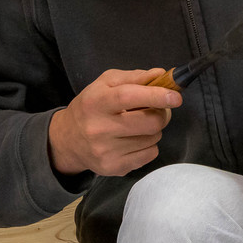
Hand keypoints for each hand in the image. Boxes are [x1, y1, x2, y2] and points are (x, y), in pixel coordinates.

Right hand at [48, 68, 181, 177]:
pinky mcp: (113, 167)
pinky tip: (134, 140)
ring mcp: (105, 151)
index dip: (155, 95)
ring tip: (138, 125)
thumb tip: (162, 75)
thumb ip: (135, 77)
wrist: (67, 140)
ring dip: (153, 130)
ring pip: (153, 138)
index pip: (128, 97)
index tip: (175, 96)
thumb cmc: (92, 106)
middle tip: (155, 110)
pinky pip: (150, 154)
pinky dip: (149, 145)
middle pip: (149, 122)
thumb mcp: (106, 83)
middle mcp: (98, 128)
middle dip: (161, 113)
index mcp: (95, 102)